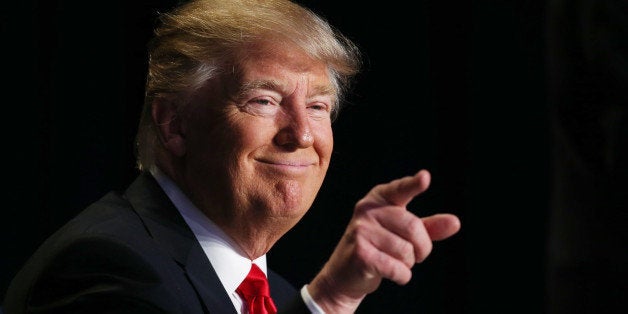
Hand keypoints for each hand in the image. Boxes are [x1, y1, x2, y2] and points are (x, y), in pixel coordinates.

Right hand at [307, 169, 460, 312]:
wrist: (345, 275)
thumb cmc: (378, 249)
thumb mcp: (403, 234)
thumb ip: (429, 227)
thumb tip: (455, 222)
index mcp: (379, 199)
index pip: (399, 190)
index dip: (413, 185)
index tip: (425, 178)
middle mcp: (367, 211)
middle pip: (414, 228)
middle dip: (422, 248)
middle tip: (415, 256)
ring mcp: (361, 231)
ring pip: (406, 251)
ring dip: (408, 264)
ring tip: (394, 262)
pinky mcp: (360, 253)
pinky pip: (397, 268)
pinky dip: (401, 276)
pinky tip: (391, 273)